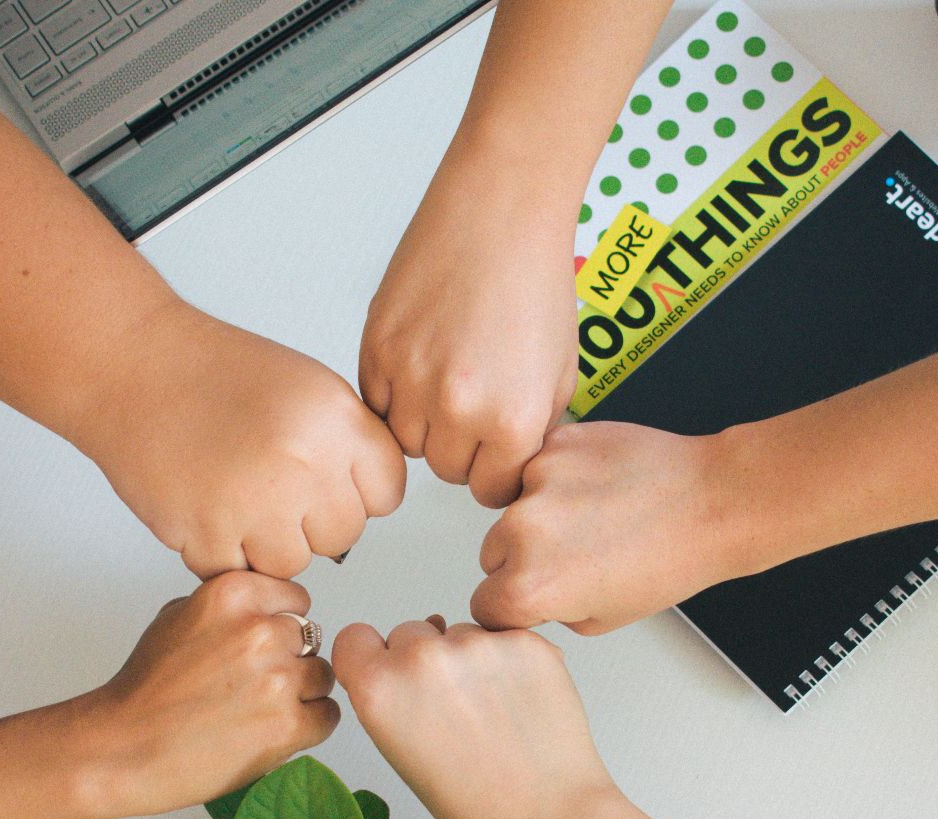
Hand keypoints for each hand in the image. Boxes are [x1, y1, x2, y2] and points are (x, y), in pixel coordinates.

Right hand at [64, 572, 340, 818]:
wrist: (123, 749)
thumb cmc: (144, 690)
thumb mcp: (177, 616)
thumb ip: (230, 606)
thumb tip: (269, 609)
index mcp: (234, 595)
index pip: (297, 599)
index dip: (282, 625)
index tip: (263, 647)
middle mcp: (260, 630)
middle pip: (312, 639)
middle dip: (290, 661)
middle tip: (254, 686)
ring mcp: (277, 679)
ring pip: (324, 677)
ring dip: (302, 694)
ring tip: (259, 711)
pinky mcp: (288, 725)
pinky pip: (327, 716)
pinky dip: (308, 727)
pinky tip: (271, 732)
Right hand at [76, 304, 405, 578]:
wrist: (134, 366)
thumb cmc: (217, 373)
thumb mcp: (309, 387)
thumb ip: (348, 443)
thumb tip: (370, 501)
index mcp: (335, 420)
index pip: (387, 493)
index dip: (358, 490)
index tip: (329, 479)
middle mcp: (302, 463)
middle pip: (344, 535)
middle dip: (313, 520)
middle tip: (273, 486)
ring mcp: (254, 503)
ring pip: (293, 564)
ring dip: (268, 542)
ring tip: (237, 495)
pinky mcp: (206, 534)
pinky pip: (238, 573)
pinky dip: (222, 552)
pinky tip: (209, 506)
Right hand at [332, 617, 618, 818]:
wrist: (548, 812)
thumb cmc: (475, 800)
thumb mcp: (401, 755)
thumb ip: (388, 699)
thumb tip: (399, 659)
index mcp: (380, 689)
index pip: (355, 638)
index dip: (372, 656)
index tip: (389, 673)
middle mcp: (422, 657)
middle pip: (409, 631)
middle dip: (424, 659)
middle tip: (452, 706)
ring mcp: (476, 643)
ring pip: (459, 631)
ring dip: (469, 658)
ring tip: (493, 710)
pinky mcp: (523, 639)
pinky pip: (502, 635)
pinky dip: (509, 659)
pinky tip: (520, 700)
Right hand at [360, 152, 577, 507]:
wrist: (501, 210)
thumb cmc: (536, 277)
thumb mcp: (561, 371)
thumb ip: (533, 429)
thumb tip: (509, 465)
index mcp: (512, 420)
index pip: (492, 489)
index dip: (496, 468)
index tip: (495, 449)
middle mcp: (458, 407)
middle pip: (445, 470)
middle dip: (461, 445)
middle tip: (473, 401)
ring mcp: (410, 379)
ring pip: (406, 442)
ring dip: (424, 422)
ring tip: (447, 377)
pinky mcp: (376, 348)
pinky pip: (376, 403)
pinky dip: (395, 393)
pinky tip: (423, 358)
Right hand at [472, 422, 757, 634]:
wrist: (711, 501)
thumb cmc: (671, 560)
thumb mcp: (601, 619)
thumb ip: (547, 610)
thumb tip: (524, 594)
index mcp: (530, 586)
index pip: (484, 605)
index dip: (511, 606)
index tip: (532, 598)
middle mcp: (523, 531)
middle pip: (492, 553)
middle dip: (522, 558)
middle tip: (575, 555)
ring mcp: (537, 481)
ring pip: (512, 507)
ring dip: (539, 515)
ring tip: (594, 518)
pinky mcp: (555, 444)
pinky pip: (537, 468)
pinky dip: (558, 478)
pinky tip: (597, 488)